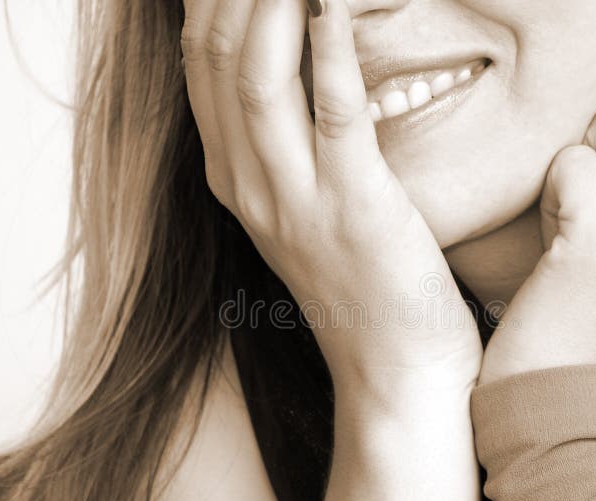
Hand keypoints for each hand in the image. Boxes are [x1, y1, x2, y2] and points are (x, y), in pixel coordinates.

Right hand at [180, 0, 481, 401]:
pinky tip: (334, 4)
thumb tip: (300, 79)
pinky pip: (334, 114)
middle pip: (222, 60)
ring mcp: (296, 200)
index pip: (201, 70)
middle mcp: (251, 187)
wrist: (393, 369)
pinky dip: (332, 51)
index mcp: (236, 183)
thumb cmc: (363, 287)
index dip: (210, 3)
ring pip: (261, 78)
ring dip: (271, 4)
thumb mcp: (306, 214)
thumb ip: (287, 151)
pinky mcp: (354, 209)